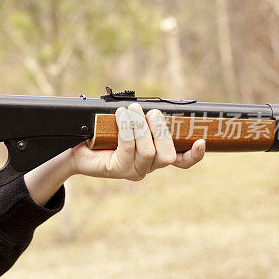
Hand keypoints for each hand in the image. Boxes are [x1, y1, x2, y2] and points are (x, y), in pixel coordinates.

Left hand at [69, 102, 204, 179]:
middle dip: (160, 130)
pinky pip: (129, 149)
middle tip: (149, 112)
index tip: (201, 141)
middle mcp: (147, 167)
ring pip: (149, 152)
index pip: (181, 161)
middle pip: (167, 155)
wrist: (77, 146)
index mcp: (156, 156)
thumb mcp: (128, 123)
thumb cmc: (104, 132)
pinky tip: (121, 116)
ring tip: (131, 110)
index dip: (193, 155)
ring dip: (141, 126)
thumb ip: (145, 120)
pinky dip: (127, 129)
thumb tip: (155, 108)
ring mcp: (133, 170)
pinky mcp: (118, 169)